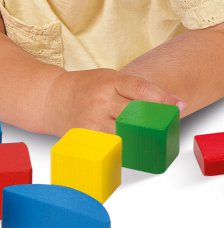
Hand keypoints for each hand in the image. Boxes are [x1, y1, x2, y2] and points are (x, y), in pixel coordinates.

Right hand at [45, 68, 184, 136]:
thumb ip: (133, 90)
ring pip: (126, 135)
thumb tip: (167, 106)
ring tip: (147, 140)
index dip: (161, 98)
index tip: (178, 105)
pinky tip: (127, 148)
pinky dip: (123, 149)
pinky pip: (111, 147)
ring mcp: (92, 120)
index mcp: (107, 81)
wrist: (50, 98)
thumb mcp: (107, 79)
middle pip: (136, 115)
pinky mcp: (85, 137)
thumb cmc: (84, 87)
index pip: (139, 88)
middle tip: (163, 127)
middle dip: (153, 123)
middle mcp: (100, 100)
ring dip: (140, 138)